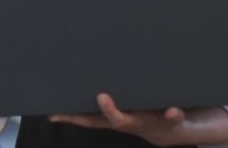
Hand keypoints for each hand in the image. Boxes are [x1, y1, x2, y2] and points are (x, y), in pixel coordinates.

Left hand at [49, 94, 185, 144]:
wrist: (164, 129)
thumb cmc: (165, 120)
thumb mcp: (173, 119)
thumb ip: (173, 116)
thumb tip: (173, 111)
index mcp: (133, 121)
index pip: (118, 118)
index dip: (109, 110)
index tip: (102, 97)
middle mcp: (119, 122)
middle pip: (94, 122)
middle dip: (76, 119)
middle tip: (57, 114)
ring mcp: (112, 120)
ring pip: (89, 120)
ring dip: (72, 117)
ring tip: (53, 112)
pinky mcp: (110, 117)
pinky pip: (90, 117)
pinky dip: (77, 115)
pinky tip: (63, 110)